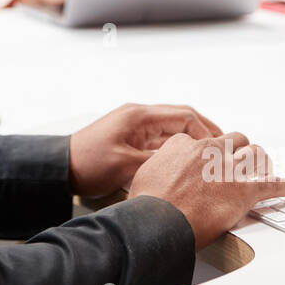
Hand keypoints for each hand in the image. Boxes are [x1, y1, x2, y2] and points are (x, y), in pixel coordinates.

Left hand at [68, 103, 221, 198]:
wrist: (61, 168)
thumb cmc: (87, 163)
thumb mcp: (126, 165)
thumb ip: (159, 161)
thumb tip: (188, 164)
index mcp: (139, 116)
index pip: (184, 116)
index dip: (206, 131)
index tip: (220, 147)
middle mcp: (138, 116)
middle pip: (181, 117)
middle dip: (204, 132)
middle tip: (223, 147)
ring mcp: (134, 126)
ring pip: (172, 128)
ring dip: (191, 139)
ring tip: (210, 155)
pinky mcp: (130, 138)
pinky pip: (160, 138)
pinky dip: (176, 146)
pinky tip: (187, 160)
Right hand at [128, 132, 284, 248]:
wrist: (158, 223)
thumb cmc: (148, 205)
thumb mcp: (145, 175)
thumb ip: (160, 167)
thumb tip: (159, 173)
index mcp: (185, 146)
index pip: (204, 141)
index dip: (210, 153)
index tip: (211, 162)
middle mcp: (209, 152)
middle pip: (234, 140)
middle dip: (239, 151)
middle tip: (241, 163)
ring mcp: (229, 169)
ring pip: (255, 154)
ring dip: (261, 163)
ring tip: (264, 170)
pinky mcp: (245, 191)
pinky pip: (273, 185)